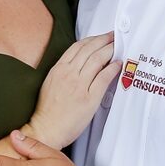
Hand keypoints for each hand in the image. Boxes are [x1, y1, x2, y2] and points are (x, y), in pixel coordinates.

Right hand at [29, 32, 120, 148]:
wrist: (46, 129)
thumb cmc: (48, 111)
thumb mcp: (50, 83)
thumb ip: (63, 71)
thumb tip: (79, 64)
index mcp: (58, 69)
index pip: (77, 46)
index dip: (92, 39)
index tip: (100, 36)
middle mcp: (68, 74)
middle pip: (89, 49)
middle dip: (104, 40)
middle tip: (113, 36)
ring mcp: (79, 85)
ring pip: (97, 59)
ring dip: (110, 50)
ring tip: (117, 47)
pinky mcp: (89, 98)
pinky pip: (104, 78)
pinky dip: (112, 68)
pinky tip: (118, 65)